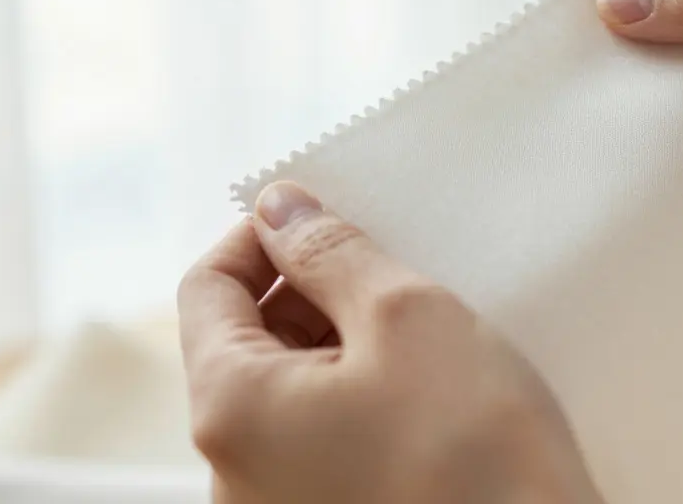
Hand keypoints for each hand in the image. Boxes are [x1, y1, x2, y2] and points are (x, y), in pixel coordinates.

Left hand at [177, 181, 602, 503]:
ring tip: (424, 335)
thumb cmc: (475, 458)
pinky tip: (429, 393)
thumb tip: (279, 210)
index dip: (263, 235)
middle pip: (247, 342)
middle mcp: (234, 473)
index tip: (324, 214)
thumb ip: (331, 252)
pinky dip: (363, 398)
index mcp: (231, 411)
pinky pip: (324, 439)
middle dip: (312, 291)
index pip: (208, 288)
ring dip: (345, 343)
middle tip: (393, 270)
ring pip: (292, 392)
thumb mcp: (408, 319)